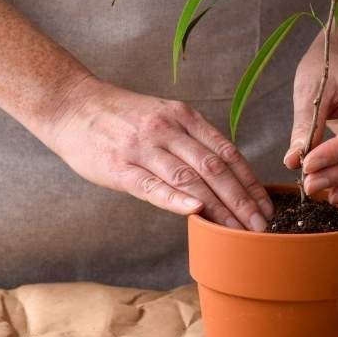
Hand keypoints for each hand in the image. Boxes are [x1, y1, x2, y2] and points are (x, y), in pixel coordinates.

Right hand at [41, 77, 273, 230]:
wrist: (71, 105)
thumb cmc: (119, 118)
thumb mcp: (161, 116)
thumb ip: (189, 141)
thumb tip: (222, 174)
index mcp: (182, 117)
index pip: (227, 152)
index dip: (250, 181)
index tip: (266, 205)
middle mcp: (167, 129)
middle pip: (214, 168)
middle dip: (242, 200)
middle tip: (261, 226)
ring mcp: (143, 147)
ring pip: (190, 178)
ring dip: (219, 208)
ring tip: (238, 231)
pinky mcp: (119, 166)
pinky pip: (152, 185)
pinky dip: (176, 198)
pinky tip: (195, 212)